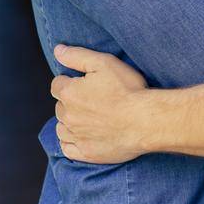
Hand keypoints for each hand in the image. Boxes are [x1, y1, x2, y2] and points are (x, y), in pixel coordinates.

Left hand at [50, 45, 149, 163]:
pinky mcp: (87, 153)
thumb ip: (76, 56)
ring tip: (86, 118)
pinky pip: (67, 149)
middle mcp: (68, 116)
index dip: (69, 82)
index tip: (83, 84)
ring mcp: (77, 136)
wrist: (146, 121)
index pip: (57, 85)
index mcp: (69, 93)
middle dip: (70, 102)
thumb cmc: (127, 90)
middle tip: (90, 100)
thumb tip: (57, 50)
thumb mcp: (103, 62)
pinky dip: (70, 143)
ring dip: (69, 122)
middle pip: (60, 106)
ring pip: (62, 128)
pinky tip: (80, 137)